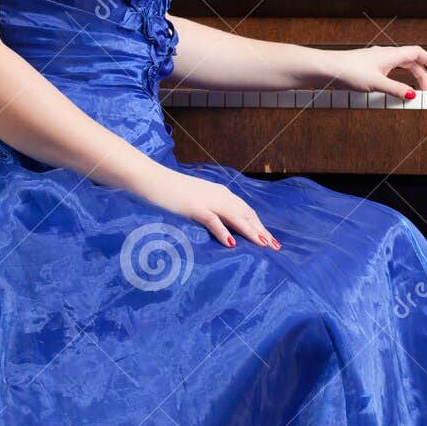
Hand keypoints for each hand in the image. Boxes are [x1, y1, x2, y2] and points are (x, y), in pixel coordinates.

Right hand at [130, 163, 279, 250]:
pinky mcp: (194, 206)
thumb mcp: (196, 200)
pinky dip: (223, 232)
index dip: (259, 225)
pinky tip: (232, 244)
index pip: (246, 211)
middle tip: (274, 246)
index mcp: (221, 193)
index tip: (270, 239)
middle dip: (261, 230)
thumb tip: (222, 226)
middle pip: (246, 214)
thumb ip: (211, 210)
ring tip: (262, 245)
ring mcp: (207, 200)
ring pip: (235, 217)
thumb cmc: (172, 192)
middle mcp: (219, 195)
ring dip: (250, 231)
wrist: (151, 179)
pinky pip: (213, 220)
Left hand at [331, 44, 426, 99]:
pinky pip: (389, 71)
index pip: (417, 53)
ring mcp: (376, 61)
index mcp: (390, 55)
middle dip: (421, 75)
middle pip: (410, 61)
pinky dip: (397, 79)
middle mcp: (384, 55)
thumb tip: (412, 95)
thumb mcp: (376, 83)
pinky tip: (393, 88)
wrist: (327, 68)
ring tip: (413, 92)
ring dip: (409, 77)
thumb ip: (395, 89)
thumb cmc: (348, 71)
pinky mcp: (368, 67)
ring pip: (399, 66)